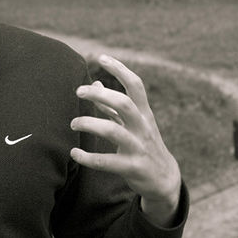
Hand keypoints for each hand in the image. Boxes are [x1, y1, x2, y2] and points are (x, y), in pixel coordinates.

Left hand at [70, 54, 181, 225]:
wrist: (164, 179)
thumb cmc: (143, 144)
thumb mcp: (134, 123)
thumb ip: (114, 106)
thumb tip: (96, 84)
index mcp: (144, 113)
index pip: (135, 85)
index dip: (120, 69)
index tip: (101, 57)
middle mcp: (142, 127)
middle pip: (123, 103)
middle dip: (99, 95)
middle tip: (78, 91)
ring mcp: (138, 147)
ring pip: (113, 131)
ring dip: (89, 124)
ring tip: (73, 123)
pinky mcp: (132, 168)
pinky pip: (107, 162)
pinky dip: (87, 158)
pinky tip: (74, 154)